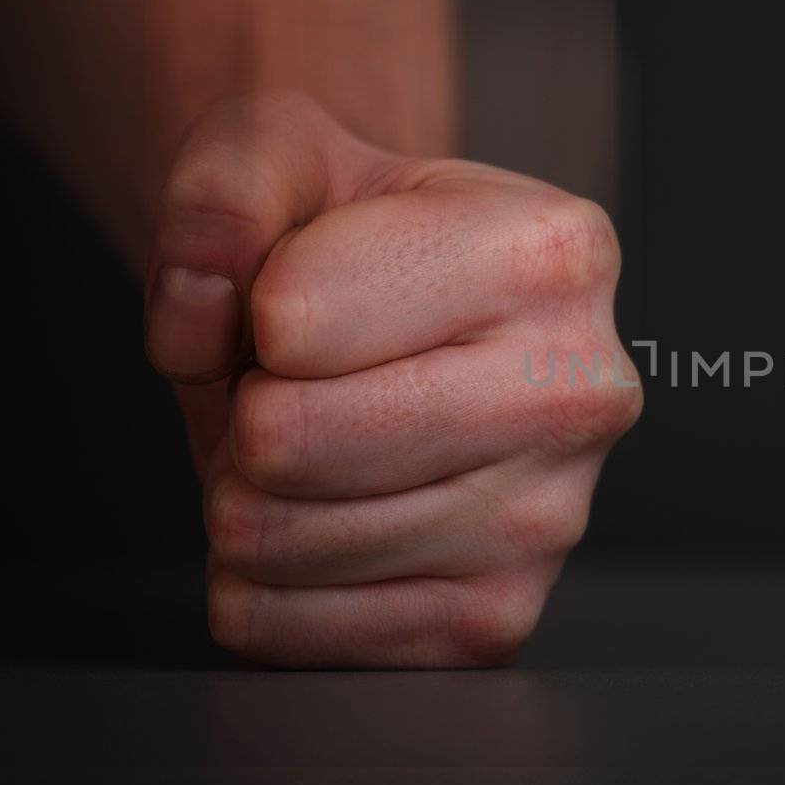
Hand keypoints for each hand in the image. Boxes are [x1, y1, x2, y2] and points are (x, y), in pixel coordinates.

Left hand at [143, 93, 641, 667]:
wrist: (414, 336)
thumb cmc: (356, 247)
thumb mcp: (282, 156)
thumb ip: (222, 185)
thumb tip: (202, 296)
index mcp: (555, 253)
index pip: (294, 315)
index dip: (255, 304)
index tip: (308, 293)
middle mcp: (583, 392)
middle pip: (288, 439)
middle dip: (246, 407)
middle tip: (297, 385)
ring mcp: (552, 521)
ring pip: (278, 539)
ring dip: (248, 494)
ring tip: (316, 445)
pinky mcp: (499, 619)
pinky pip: (285, 628)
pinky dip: (264, 581)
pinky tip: (323, 519)